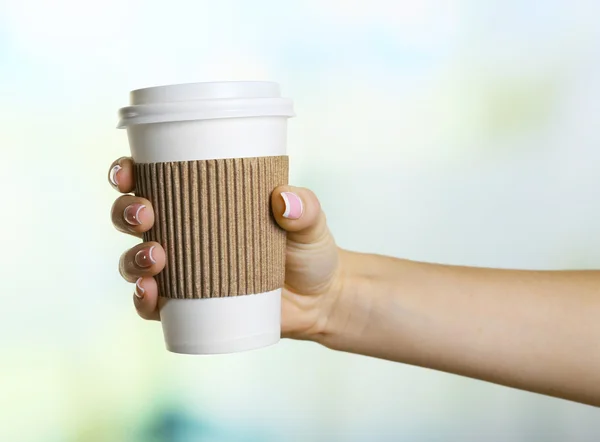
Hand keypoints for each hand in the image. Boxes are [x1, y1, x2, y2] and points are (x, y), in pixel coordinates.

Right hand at [108, 157, 345, 341]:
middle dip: (125, 212)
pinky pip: (153, 304)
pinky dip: (143, 300)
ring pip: (135, 261)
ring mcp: (184, 271)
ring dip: (132, 258)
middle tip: (145, 215)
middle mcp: (184, 234)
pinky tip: (150, 294)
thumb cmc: (308, 250)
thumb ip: (304, 208)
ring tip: (156, 257)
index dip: (128, 173)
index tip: (128, 171)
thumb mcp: (310, 223)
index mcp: (201, 203)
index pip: (153, 181)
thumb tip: (284, 199)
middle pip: (133, 217)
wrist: (319, 300)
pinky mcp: (189, 305)